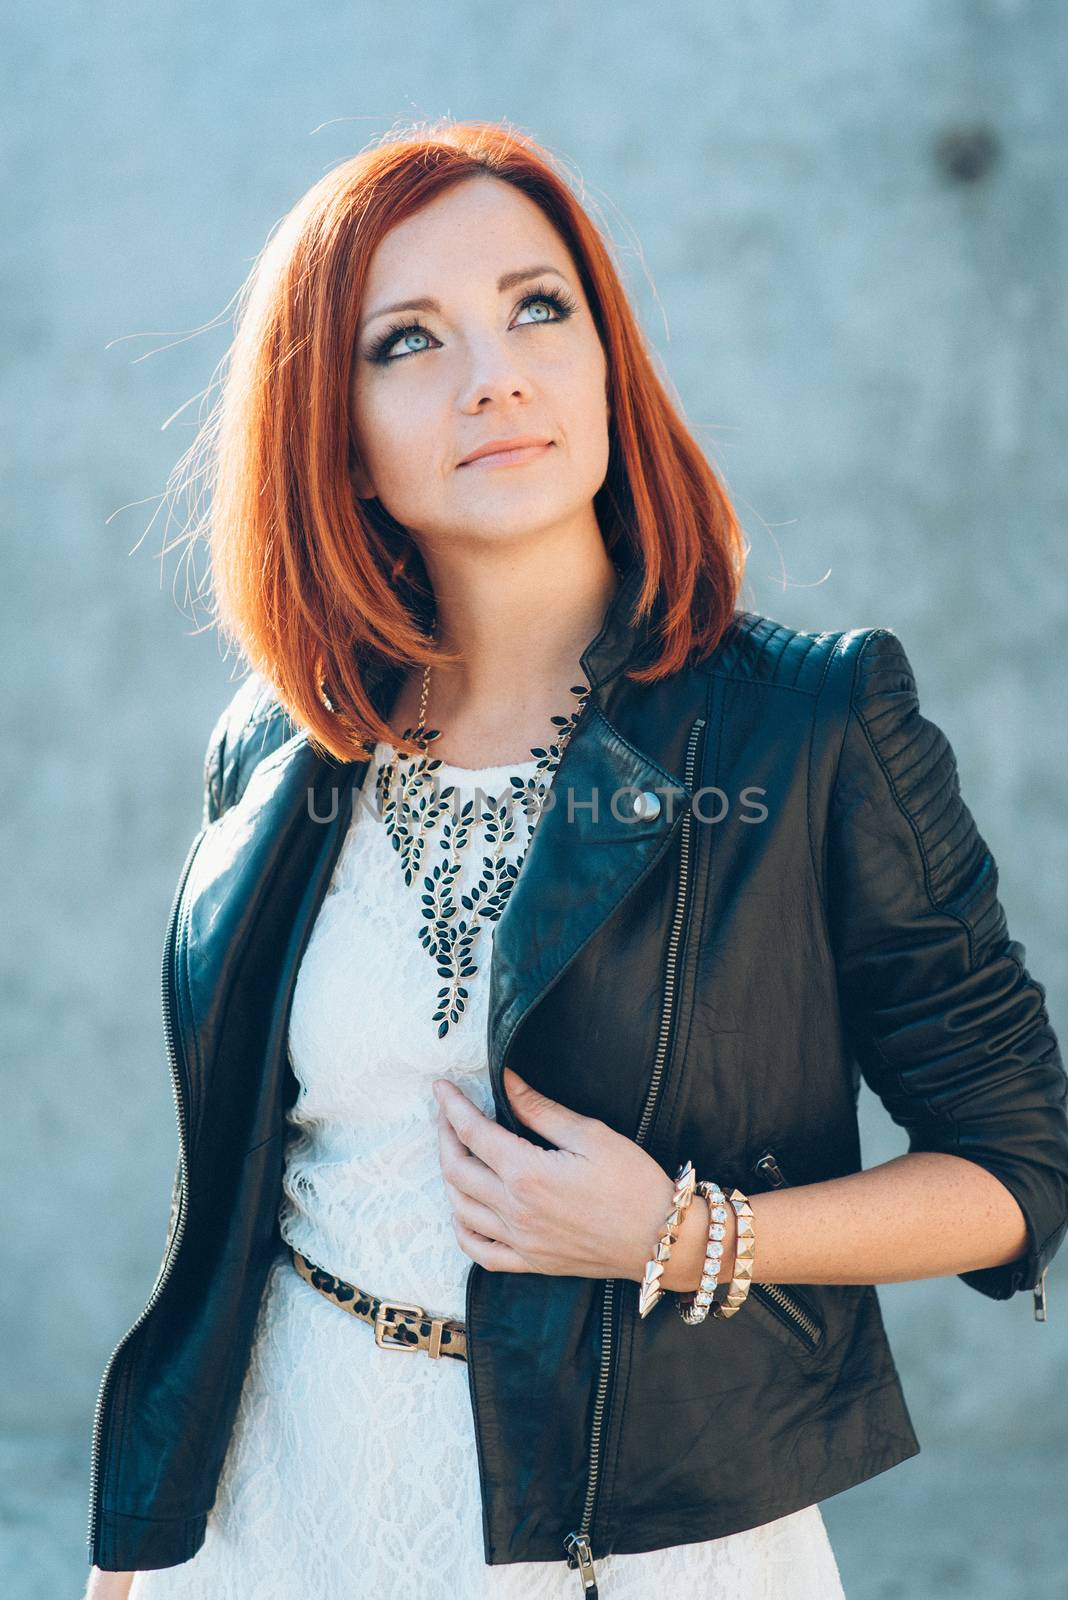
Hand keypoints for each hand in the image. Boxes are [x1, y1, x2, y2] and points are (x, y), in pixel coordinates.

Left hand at [433, 1067, 679, 1281]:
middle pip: (456, 1170)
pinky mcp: (531, 1262)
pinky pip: (479, 1251)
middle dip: (444, 1136)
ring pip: (460, 1209)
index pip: (472, 1133)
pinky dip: (462, 1227)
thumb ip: (540, 1109)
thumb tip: (507, 1081)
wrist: (661, 1240)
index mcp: (527, 1173)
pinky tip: (464, 1209)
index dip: (453, 1107)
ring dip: (450, 1176)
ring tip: (455, 1151)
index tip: (442, 1088)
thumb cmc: (633, 1183)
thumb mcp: (590, 1134)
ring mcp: (520, 1241)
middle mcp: (515, 1210)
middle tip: (447, 1113)